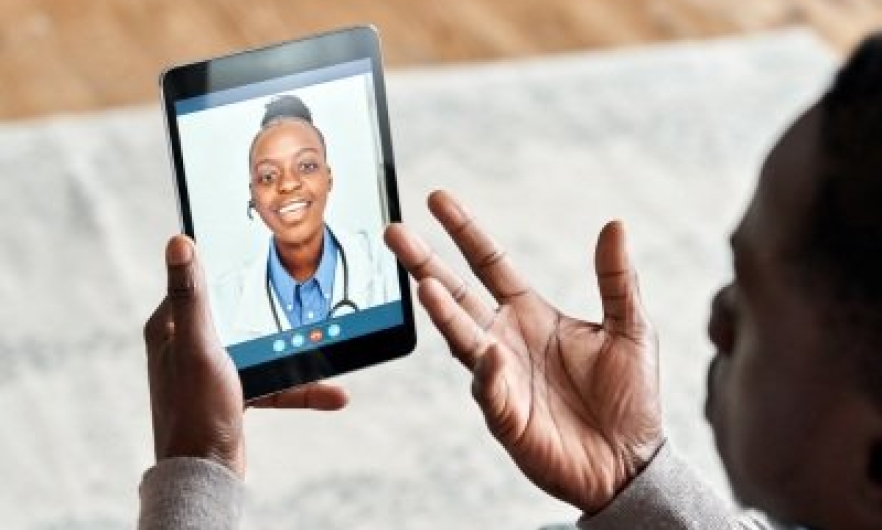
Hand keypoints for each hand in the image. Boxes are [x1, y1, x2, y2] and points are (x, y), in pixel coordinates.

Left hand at [144, 235, 347, 477]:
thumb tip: (179, 242)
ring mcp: (212, 370)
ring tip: (330, 349)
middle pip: (239, 313)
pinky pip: (272, 379)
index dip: (228, 265)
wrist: (205, 474)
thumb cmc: (195, 410)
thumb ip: (191, 296)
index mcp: (170, 327)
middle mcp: (188, 345)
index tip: (260, 251)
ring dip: (296, 354)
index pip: (198, 281)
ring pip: (262, 348)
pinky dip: (299, 386)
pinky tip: (332, 392)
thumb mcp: (198, 345)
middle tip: (305, 294)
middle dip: (276, 310)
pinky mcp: (233, 393)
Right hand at [384, 191, 662, 513]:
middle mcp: (505, 338)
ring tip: (427, 285)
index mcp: (530, 313)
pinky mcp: (506, 416)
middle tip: (395, 233)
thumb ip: (616, 279)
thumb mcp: (630, 327)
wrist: (631, 461)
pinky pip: (490, 389)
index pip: (489, 263)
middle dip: (426, 263)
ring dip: (444, 313)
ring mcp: (500, 376)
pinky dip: (488, 372)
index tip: (437, 199)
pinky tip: (491, 355)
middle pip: (457, 294)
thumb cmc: (629, 396)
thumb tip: (615, 225)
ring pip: (462, 338)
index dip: (464, 231)